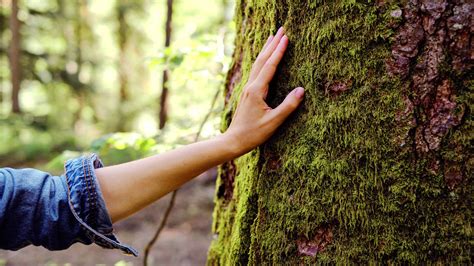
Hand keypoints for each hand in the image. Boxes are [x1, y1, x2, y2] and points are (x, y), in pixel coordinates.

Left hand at [224, 27, 304, 154]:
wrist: (233, 140)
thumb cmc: (253, 134)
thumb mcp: (274, 122)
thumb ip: (288, 106)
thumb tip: (301, 90)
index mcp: (257, 91)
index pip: (270, 66)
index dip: (279, 51)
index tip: (286, 37)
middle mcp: (251, 86)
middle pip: (262, 60)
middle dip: (272, 44)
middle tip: (281, 29)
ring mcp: (247, 89)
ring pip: (257, 64)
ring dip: (266, 49)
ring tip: (272, 37)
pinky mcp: (247, 93)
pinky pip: (256, 71)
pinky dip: (262, 60)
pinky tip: (264, 59)